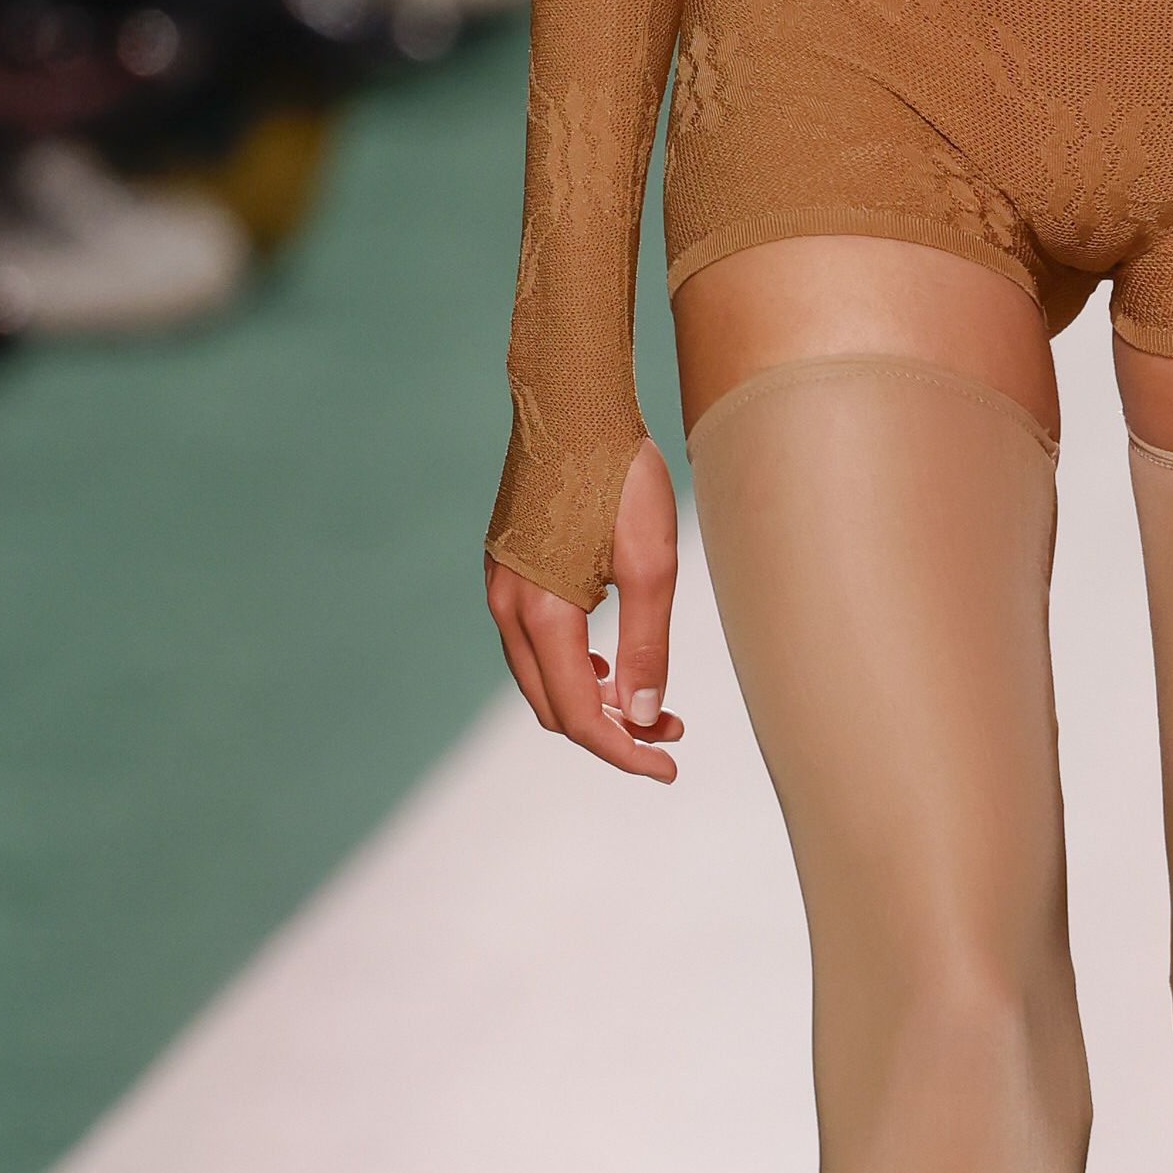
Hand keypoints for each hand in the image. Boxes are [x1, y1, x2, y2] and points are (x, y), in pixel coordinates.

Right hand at [484, 435, 686, 780]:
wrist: (574, 404)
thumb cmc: (620, 476)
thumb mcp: (653, 563)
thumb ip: (648, 645)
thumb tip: (646, 717)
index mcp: (542, 613)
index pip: (579, 716)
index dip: (624, 752)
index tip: (670, 767)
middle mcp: (509, 609)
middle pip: (554, 708)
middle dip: (612, 732)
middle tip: (671, 736)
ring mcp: (501, 590)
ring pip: (542, 679)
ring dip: (594, 702)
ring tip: (652, 704)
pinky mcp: (508, 572)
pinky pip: (534, 645)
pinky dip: (573, 668)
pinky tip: (612, 664)